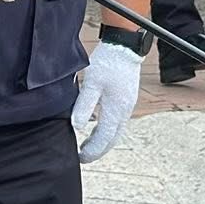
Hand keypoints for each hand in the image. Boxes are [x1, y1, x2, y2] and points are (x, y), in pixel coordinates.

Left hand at [71, 39, 143, 162]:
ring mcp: (128, 105)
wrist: (124, 46)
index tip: (79, 157)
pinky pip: (117, 122)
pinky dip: (107, 130)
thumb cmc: (107, 63)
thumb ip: (84, 106)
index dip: (92, 151)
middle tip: (82, 156)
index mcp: (116, 109)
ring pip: (116, 131)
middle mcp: (125, 110)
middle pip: (112, 139)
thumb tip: (77, 127)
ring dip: (102, 141)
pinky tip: (96, 127)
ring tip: (86, 145)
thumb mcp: (91, 84)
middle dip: (98, 150)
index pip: (104, 138)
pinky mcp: (127, 99)